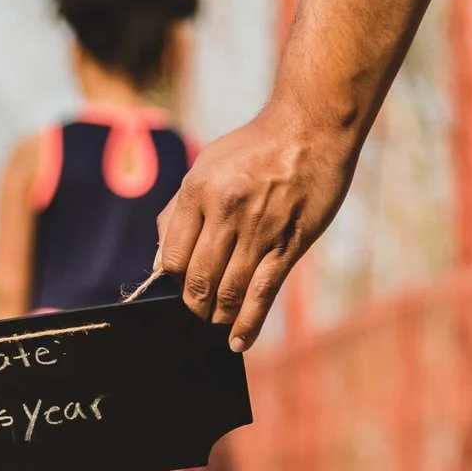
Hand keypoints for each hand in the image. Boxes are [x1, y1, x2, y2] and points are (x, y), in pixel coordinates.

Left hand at [155, 104, 357, 350]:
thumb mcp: (206, 164)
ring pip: (228, 291)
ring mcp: (259, 231)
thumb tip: (161, 257)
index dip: (172, 279)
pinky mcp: (289, 244)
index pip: (172, 256)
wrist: (310, 129)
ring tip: (214, 324)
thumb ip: (180, 209)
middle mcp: (225, 212)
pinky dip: (248, 323)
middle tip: (195, 314)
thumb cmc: (254, 148)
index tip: (178, 287)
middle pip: (198, 280)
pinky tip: (238, 342)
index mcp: (198, 191)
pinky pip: (263, 293)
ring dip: (218, 316)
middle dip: (193, 305)